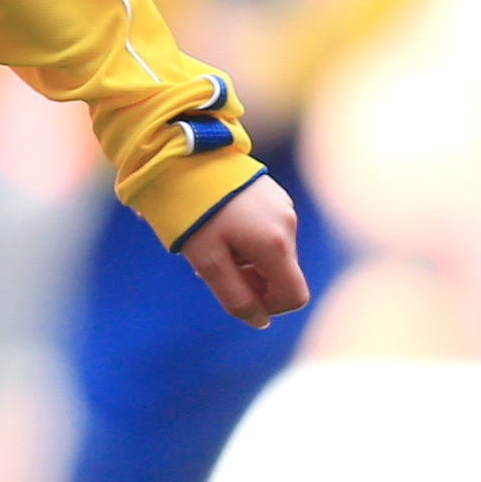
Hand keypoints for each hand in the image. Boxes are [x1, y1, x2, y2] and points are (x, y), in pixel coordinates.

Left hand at [178, 173, 309, 328]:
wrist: (186, 159)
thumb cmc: (193, 214)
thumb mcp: (208, 262)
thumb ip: (236, 297)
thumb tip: (260, 322)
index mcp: (276, 245)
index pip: (294, 296)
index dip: (268, 306)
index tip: (236, 292)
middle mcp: (288, 225)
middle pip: (282, 275)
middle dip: (253, 281)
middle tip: (215, 267)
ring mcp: (284, 207)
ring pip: (274, 253)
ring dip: (248, 259)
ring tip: (213, 242)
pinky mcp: (274, 194)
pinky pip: (269, 230)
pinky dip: (248, 239)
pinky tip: (221, 224)